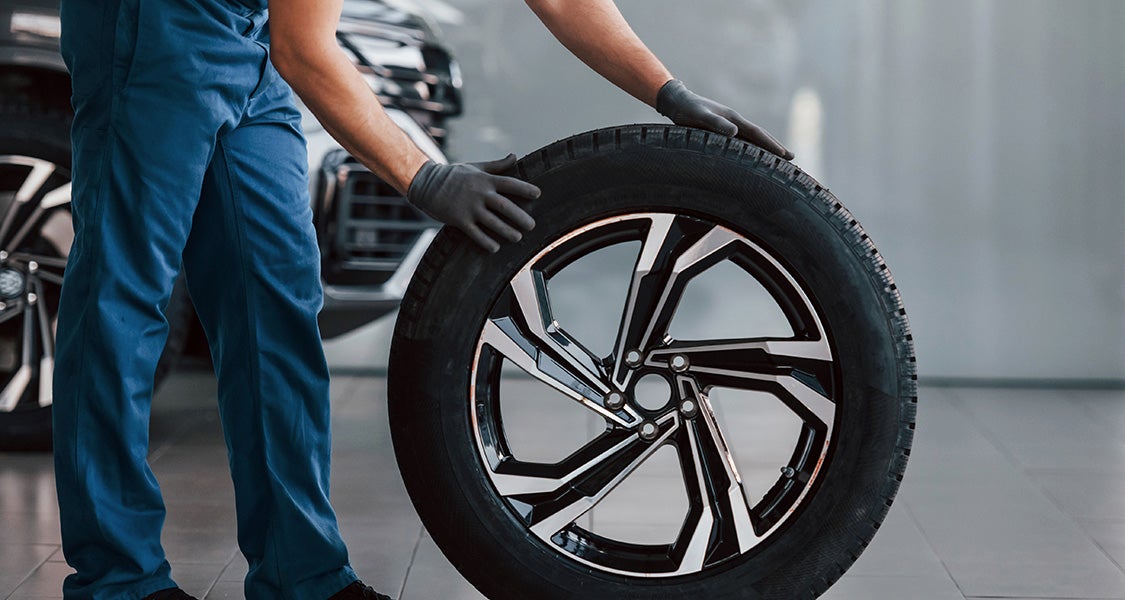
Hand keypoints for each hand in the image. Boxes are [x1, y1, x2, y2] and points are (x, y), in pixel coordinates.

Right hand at [407, 154, 539, 252]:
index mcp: (485, 179)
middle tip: (532, 226)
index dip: (524, 188)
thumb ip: (497, 165)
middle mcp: (479, 193)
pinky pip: (475, 233)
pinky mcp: (459, 220)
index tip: (538, 194)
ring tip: (518, 238)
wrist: (427, 183)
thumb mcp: (476, 167)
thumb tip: (515, 156)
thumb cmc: (454, 175)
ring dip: (506, 231)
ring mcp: (469, 207)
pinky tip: (495, 247)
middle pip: (504, 206)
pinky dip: (486, 241)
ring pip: (492, 222)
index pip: (509, 183)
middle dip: (520, 216)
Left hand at [656, 79, 793, 159]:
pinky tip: (753, 157)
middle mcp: (735, 122)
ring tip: (778, 159)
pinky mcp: (722, 131)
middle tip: (792, 158)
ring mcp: (730, 126)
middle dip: (775, 147)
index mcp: (733, 119)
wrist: (677, 101)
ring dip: (766, 149)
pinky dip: (751, 149)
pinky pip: (742, 142)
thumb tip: (735, 133)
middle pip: (760, 136)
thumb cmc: (687, 110)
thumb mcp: (700, 117)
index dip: (771, 145)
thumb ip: (715, 124)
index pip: (757, 134)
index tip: (785, 155)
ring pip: (752, 139)